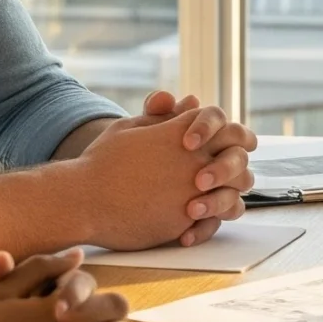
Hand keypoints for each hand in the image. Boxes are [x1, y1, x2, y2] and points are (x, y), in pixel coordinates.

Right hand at [70, 103, 257, 250]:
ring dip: (232, 190)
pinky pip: (218, 219)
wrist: (82, 200)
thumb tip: (192, 101)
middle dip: (237, 160)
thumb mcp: (129, 128)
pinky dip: (212, 220)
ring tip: (216, 195)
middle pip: (239, 154)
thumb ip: (163, 116)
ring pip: (238, 188)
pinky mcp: (186, 219)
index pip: (225, 123)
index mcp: (181, 131)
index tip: (225, 142)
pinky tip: (195, 219)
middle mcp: (194, 158)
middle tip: (228, 170)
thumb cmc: (101, 162)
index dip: (229, 131)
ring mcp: (193, 189)